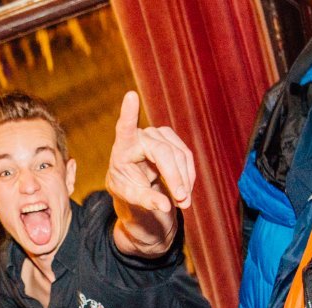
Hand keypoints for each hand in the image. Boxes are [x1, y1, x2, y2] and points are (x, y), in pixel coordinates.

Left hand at [106, 91, 195, 213]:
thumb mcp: (130, 197)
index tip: (130, 96)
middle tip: (182, 202)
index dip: (128, 112)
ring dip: (185, 180)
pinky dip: (189, 175)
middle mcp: (141, 135)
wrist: (132, 180)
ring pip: (180, 155)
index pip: (125, 127)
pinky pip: (186, 156)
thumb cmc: (126, 186)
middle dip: (176, 178)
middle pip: (165, 153)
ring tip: (184, 202)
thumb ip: (146, 201)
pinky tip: (185, 190)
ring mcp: (158, 134)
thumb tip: (165, 206)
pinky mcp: (171, 139)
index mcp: (123, 146)